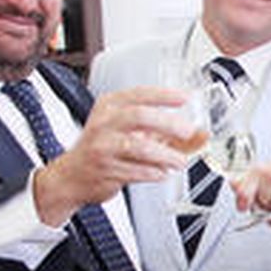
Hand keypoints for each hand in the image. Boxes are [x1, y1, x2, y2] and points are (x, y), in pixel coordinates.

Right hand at [32, 85, 191, 226]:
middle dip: (168, 123)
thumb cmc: (102, 149)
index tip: (185, 98)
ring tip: (180, 160)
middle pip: (139, 116)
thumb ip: (164, 132)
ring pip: (138, 147)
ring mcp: (102, 146)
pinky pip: (134, 170)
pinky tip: (162, 172)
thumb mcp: (128, 132)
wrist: (71, 176)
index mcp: (109, 106)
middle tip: (188, 132)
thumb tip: (199, 134)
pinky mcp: (104, 169)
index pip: (139, 94)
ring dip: (165, 154)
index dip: (164, 95)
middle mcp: (104, 123)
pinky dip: (153, 172)